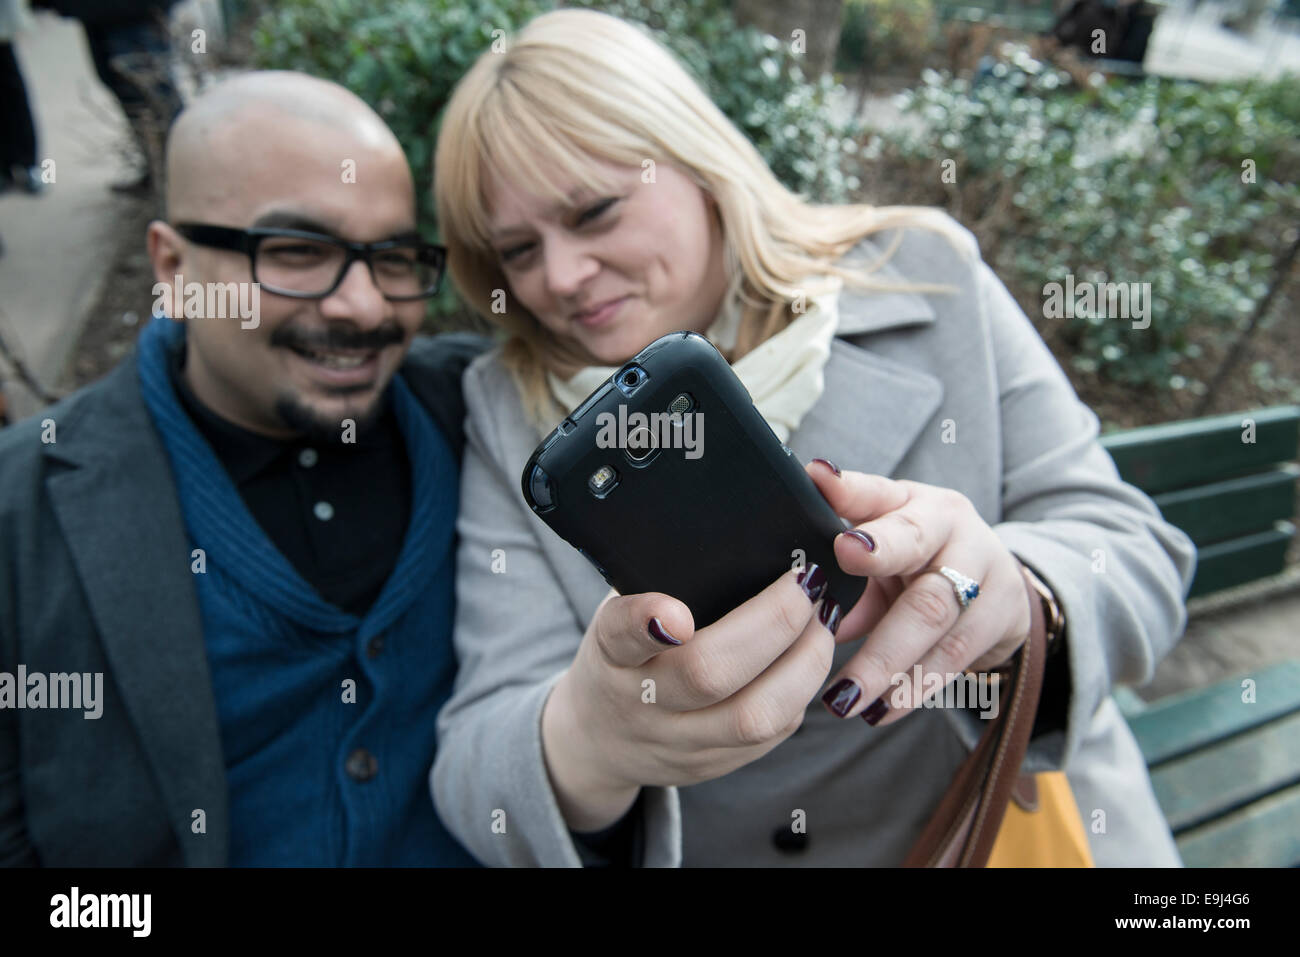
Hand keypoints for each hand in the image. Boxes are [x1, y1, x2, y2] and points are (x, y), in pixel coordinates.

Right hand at [541, 568, 837, 830]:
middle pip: (708, 675)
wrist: (600, 738)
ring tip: (823, 620)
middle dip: (773, 623)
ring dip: (804, 663)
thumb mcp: (616, 614)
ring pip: (754, 717)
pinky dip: (800, 690)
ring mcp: (678, 742)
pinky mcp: (713, 766)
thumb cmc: (624, 653)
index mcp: (609, 652)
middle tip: (806, 583)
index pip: (621, 635)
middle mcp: (640, 702)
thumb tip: (732, 528)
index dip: (647, 622)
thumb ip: (655, 582)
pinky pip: (771, 736)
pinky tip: (810, 656)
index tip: (677, 612)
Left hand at [805, 460, 1032, 727]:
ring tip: (845, 698)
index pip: (879, 495)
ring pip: (934, 619)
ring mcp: (983, 572)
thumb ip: (840, 567)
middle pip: (914, 558)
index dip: (852, 498)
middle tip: (829, 628)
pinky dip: (913, 688)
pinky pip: (954, 659)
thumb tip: (802, 610)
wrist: (993, 578)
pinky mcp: (1000, 619)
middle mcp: (952, 528)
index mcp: (911, 500)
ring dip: (886, 664)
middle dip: (874, 605)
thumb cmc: (914, 554)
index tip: (831, 522)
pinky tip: (880, 711)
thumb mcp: (878, 544)